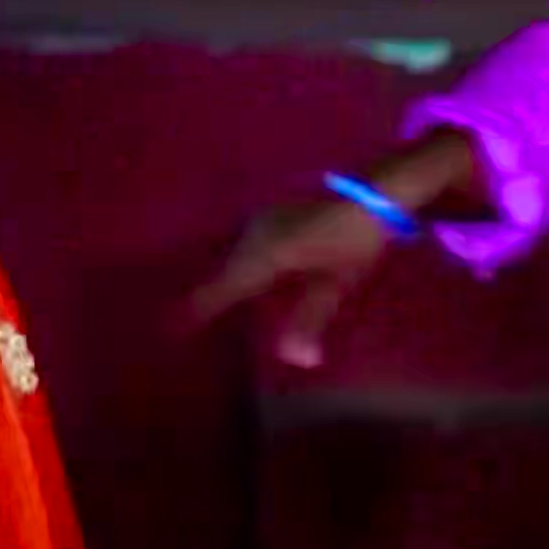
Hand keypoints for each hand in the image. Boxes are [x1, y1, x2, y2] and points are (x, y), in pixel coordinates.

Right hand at [185, 191, 403, 370]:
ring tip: (212, 298)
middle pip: (226, 270)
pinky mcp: (277, 211)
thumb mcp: (336, 282)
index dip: (199, 308)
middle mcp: (255, 235)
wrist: (378, 188)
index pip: (222, 288)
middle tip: (190, 317)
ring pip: (236, 253)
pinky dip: (244, 259)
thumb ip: (311, 319)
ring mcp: (264, 219)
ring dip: (226, 274)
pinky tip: (250, 269)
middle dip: (210, 294)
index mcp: (264, 255)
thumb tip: (296, 360)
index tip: (170, 328)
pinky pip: (249, 241)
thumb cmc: (356, 238)